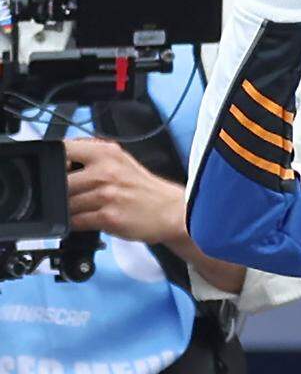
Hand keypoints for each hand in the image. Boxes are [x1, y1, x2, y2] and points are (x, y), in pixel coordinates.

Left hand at [65, 139, 183, 243]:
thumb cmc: (145, 189)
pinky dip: (75, 224)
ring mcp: (107, 195)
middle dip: (62, 192)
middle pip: (61, 181)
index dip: (56, 162)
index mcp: (107, 153)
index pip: (65, 149)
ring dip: (69, 210)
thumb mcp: (121, 161)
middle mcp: (106, 172)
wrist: (170, 211)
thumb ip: (93, 155)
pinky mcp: (108, 217)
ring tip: (85, 209)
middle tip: (76, 195)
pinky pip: (76, 222)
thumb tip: (62, 159)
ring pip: (66, 204)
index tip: (59, 171)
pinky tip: (87, 220)